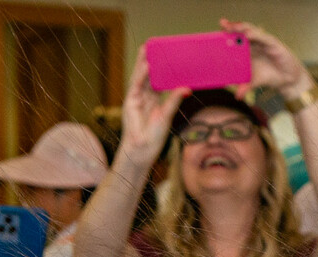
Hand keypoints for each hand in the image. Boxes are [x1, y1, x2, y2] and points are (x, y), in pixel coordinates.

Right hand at [119, 44, 186, 164]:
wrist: (142, 149)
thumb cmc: (154, 136)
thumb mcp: (167, 115)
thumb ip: (174, 100)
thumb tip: (187, 88)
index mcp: (155, 100)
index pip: (159, 80)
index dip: (162, 68)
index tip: (168, 56)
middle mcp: (145, 97)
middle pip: (149, 75)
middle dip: (151, 61)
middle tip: (156, 45)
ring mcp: (136, 98)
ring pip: (141, 77)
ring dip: (143, 62)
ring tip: (147, 48)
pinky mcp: (130, 101)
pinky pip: (136, 85)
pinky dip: (140, 74)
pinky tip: (145, 65)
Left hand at [225, 20, 308, 97]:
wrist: (288, 79)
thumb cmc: (270, 76)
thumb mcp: (256, 81)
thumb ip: (246, 86)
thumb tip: (238, 96)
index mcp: (248, 49)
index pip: (236, 38)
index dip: (227, 33)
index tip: (218, 30)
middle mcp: (255, 43)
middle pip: (242, 31)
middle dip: (232, 27)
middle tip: (222, 24)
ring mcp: (264, 42)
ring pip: (252, 30)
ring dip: (242, 28)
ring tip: (233, 27)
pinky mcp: (273, 43)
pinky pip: (263, 37)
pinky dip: (256, 35)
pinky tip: (248, 35)